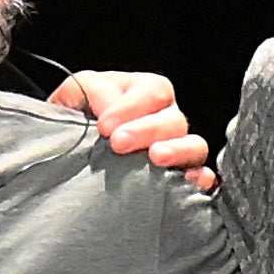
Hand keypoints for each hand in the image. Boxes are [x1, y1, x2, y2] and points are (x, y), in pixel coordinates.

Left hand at [49, 70, 213, 188]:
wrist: (70, 153)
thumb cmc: (76, 118)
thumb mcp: (75, 93)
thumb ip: (92, 92)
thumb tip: (111, 116)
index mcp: (144, 91)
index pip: (152, 92)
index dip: (130, 108)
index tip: (104, 127)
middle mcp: (166, 118)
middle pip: (174, 120)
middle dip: (147, 130)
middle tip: (118, 144)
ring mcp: (177, 149)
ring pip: (194, 145)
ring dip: (177, 151)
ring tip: (155, 158)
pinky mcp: (180, 178)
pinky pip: (203, 177)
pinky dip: (201, 178)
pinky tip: (189, 181)